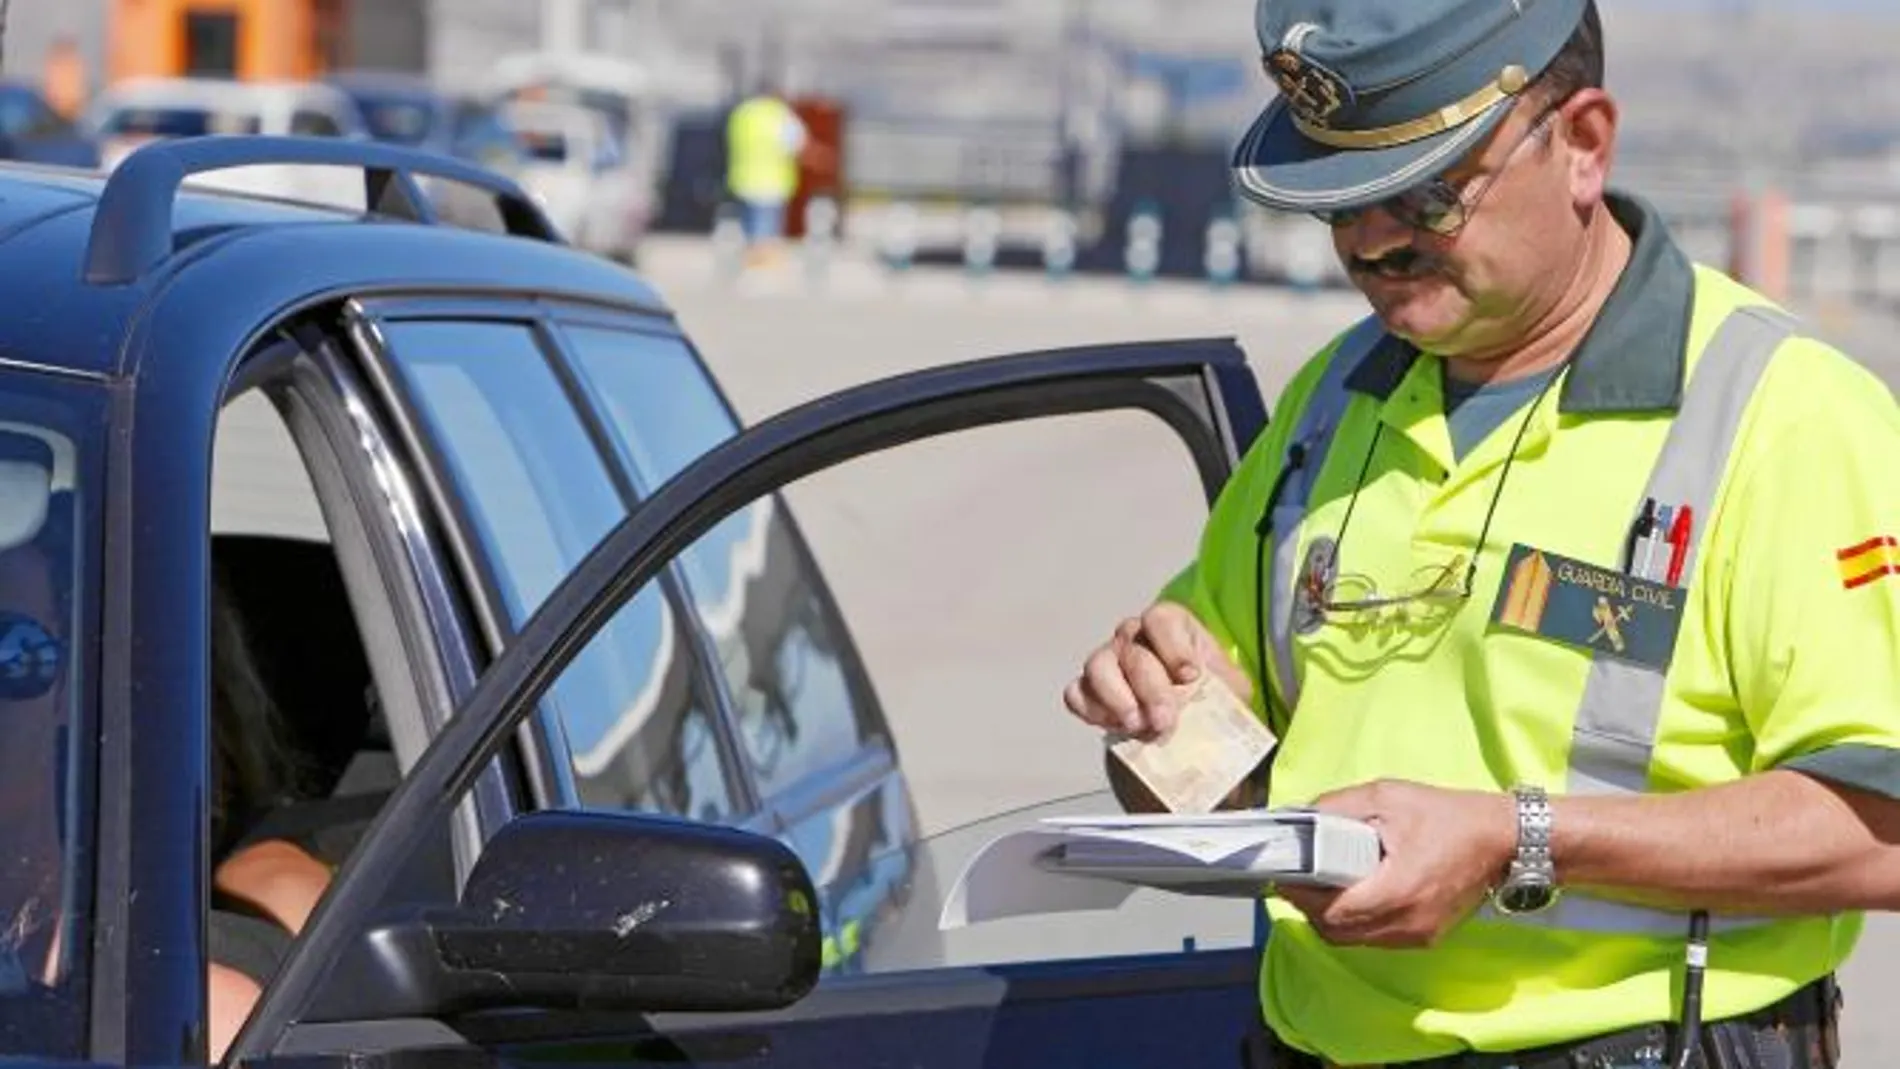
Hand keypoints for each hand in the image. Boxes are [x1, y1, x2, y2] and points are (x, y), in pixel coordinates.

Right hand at [1062, 602, 1251, 740]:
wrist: (1187, 718)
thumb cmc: (1209, 692)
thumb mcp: (1229, 687)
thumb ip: (1226, 689)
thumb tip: (1223, 705)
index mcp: (1170, 625)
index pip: (1161, 619)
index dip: (1174, 647)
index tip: (1190, 676)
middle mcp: (1133, 636)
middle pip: (1133, 652)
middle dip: (1150, 689)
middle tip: (1165, 721)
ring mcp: (1107, 660)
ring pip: (1098, 666)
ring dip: (1117, 698)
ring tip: (1137, 725)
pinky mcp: (1088, 689)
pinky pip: (1076, 693)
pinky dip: (1091, 710)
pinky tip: (1115, 726)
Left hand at [1277, 779, 1516, 947]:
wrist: (1503, 839)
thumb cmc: (1447, 815)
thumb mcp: (1387, 797)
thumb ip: (1338, 807)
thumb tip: (1298, 818)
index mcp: (1398, 889)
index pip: (1331, 911)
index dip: (1300, 895)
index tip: (1284, 875)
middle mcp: (1407, 922)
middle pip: (1336, 932)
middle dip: (1309, 907)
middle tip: (1300, 878)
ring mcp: (1417, 935)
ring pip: (1353, 940)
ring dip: (1330, 917)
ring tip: (1324, 883)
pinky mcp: (1424, 938)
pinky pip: (1375, 939)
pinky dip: (1355, 922)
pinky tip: (1354, 893)